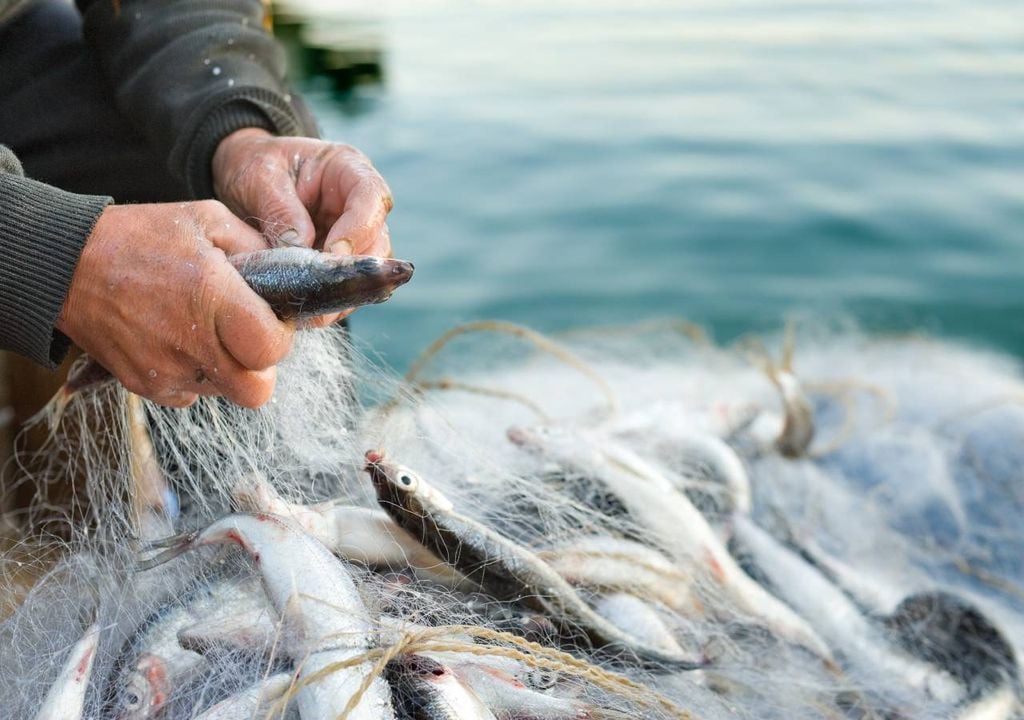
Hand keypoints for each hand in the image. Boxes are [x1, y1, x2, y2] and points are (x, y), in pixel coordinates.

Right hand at [56, 201, 293, 407]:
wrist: (65, 263)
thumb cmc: (139, 236)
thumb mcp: (206, 219)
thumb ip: (256, 246)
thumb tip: (289, 270)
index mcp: (213, 298)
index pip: (272, 350)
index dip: (280, 337)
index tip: (269, 320)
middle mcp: (191, 342)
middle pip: (256, 391)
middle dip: (260, 367)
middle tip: (246, 337)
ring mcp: (164, 369)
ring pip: (224, 393)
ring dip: (227, 370)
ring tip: (206, 331)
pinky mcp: (143, 385)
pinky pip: (189, 395)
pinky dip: (193, 375)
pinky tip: (178, 340)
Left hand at [211, 129, 393, 325]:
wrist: (242, 177)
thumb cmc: (255, 165)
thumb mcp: (260, 176)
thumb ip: (281, 210)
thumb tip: (299, 250)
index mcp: (348, 169)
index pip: (372, 198)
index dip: (358, 229)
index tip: (332, 255)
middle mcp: (359, 204)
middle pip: (378, 241)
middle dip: (353, 270)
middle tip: (321, 291)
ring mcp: (353, 235)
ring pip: (366, 271)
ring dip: (343, 292)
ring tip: (313, 310)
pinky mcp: (339, 261)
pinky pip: (345, 286)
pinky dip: (328, 301)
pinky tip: (307, 312)